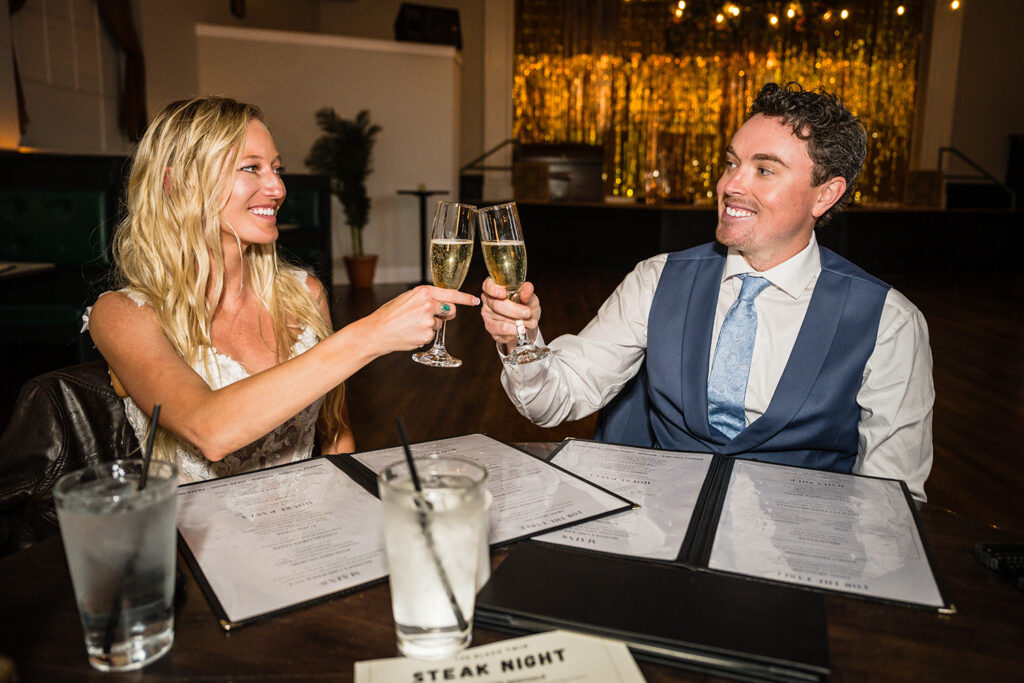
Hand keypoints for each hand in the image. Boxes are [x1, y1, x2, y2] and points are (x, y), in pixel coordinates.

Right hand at [358, 285, 479, 353]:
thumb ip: (426, 298)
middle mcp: (428, 305)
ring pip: (440, 324)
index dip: (466, 298)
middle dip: (446, 315)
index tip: (476, 300)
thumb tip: (442, 304)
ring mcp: (428, 321)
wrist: (377, 331)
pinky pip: (432, 335)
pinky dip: (424, 335)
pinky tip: (411, 333)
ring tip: (411, 325)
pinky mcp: (427, 335)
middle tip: (431, 316)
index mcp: (423, 292)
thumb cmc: (390, 314)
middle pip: (451, 310)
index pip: (451, 294)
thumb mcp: (408, 298)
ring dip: (430, 325)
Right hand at [480, 277, 540, 347]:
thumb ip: (528, 294)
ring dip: (518, 324)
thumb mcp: (530, 299)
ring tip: (531, 323)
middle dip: (515, 310)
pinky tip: (521, 329)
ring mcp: (487, 315)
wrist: (527, 324)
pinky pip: (502, 331)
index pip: (488, 285)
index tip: (503, 294)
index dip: (494, 289)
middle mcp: (488, 300)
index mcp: (495, 287)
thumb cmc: (526, 307)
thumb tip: (528, 288)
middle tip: (529, 313)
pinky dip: (514, 331)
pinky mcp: (490, 328)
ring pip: (500, 321)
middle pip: (496, 305)